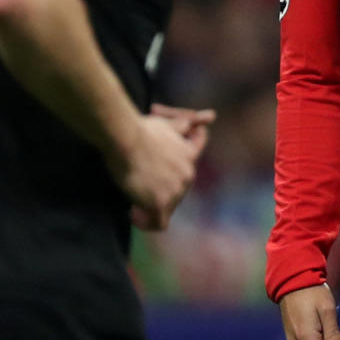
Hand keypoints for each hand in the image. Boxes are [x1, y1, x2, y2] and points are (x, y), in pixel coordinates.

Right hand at [128, 104, 215, 229]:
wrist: (127, 140)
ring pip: (169, 206)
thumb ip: (185, 124)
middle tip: (141, 187)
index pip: (190, 169)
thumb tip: (212, 115)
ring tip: (133, 201)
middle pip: (178, 190)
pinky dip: (146, 222)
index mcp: (190, 155)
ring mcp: (176, 190)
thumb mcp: (168, 123)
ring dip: (151, 206)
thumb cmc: (142, 129)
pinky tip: (133, 214)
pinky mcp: (161, 203)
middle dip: (161, 191)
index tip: (159, 176)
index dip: (174, 173)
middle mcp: (188, 174)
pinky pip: (158, 223)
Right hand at [280, 284, 339, 339]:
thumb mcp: (327, 309)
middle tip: (334, 329)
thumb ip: (332, 332)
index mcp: (305, 339)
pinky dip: (315, 338)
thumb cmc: (312, 291)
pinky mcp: (291, 334)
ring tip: (325, 322)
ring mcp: (292, 339)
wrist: (293, 278)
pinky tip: (318, 322)